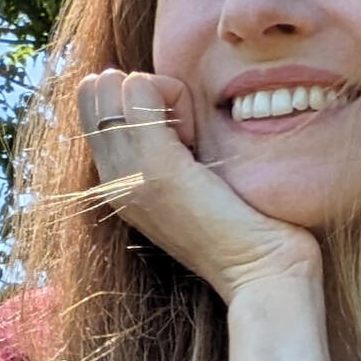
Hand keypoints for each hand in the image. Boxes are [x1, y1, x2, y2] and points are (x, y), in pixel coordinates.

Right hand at [77, 68, 320, 302]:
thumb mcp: (195, 184)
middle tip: (189, 133)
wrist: (263, 274)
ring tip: (195, 139)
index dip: (141, 104)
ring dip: (163, 94)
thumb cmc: (247, 229)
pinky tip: (200, 136)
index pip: (99, 110)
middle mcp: (113, 182)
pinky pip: (141, 88)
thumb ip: (173, 149)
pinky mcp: (154, 165)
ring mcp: (127, 174)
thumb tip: (172, 102)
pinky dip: (176, 95)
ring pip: (116, 86)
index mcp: (120, 187)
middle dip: (144, 92)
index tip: (185, 137)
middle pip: (97, 94)